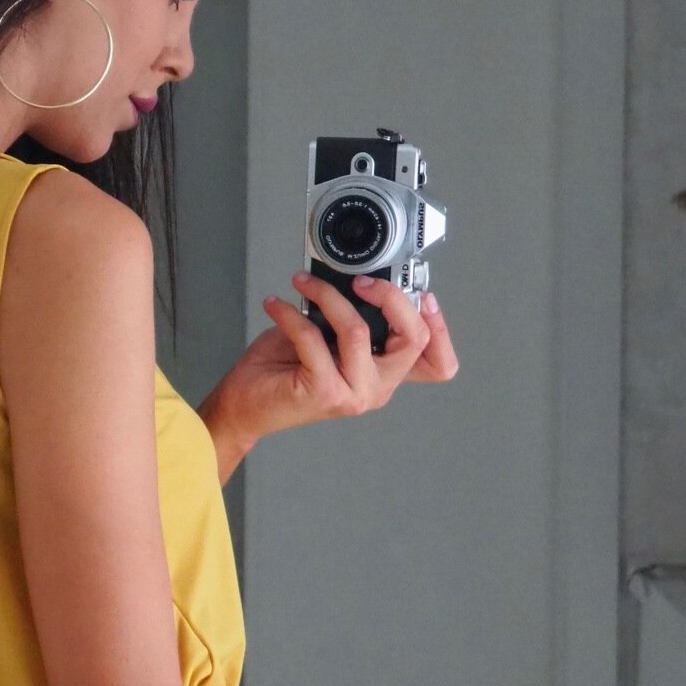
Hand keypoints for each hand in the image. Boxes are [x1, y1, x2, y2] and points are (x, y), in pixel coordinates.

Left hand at [213, 272, 455, 451]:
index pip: (437, 362)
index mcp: (384, 374)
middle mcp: (376, 387)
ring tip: (302, 283)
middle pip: (413, 338)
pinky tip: (275, 304)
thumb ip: (354, 319)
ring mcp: (353, 393)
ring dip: (326, 295)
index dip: (440, 327)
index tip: (423, 294)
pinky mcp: (323, 391)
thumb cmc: (283, 369)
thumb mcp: (329, 337)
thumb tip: (360, 280)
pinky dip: (290, 313)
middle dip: (391, 296)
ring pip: (357, 330)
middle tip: (360, 280)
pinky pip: (312, 337)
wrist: (244, 405)